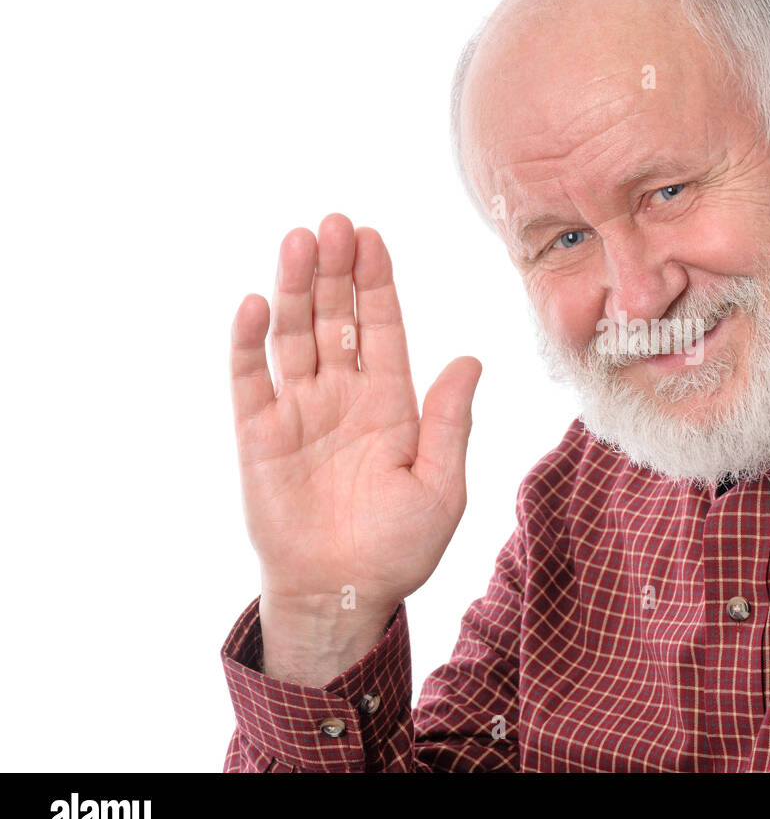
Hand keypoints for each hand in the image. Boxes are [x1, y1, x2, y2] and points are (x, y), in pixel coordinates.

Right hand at [229, 214, 480, 630]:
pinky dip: (249, 344)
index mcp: (390, 403)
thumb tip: (470, 359)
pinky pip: (250, 382)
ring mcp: (299, 412)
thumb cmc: (398, 547)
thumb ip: (450, 421)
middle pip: (336, 318)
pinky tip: (256, 305)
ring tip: (297, 242)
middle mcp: (343, 396)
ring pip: (295, 337)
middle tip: (332, 222)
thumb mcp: (441, 486)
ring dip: (295, 290)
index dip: (376, 282)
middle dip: (335, 270)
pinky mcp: (259, 437)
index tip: (371, 235)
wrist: (343, 595)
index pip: (381, 327)